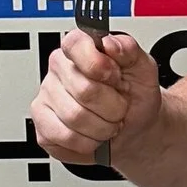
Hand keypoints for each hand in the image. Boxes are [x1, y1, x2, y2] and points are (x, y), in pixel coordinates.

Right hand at [32, 28, 162, 164]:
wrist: (134, 127)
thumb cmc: (135, 95)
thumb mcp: (143, 68)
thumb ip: (129, 50)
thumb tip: (109, 43)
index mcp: (80, 48)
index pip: (75, 45)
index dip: (98, 65)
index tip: (115, 77)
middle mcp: (59, 70)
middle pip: (83, 90)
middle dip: (112, 106)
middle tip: (119, 107)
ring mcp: (47, 98)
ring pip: (75, 118)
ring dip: (103, 128)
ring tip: (109, 122)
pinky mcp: (43, 126)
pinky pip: (65, 138)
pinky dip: (89, 143)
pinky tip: (94, 135)